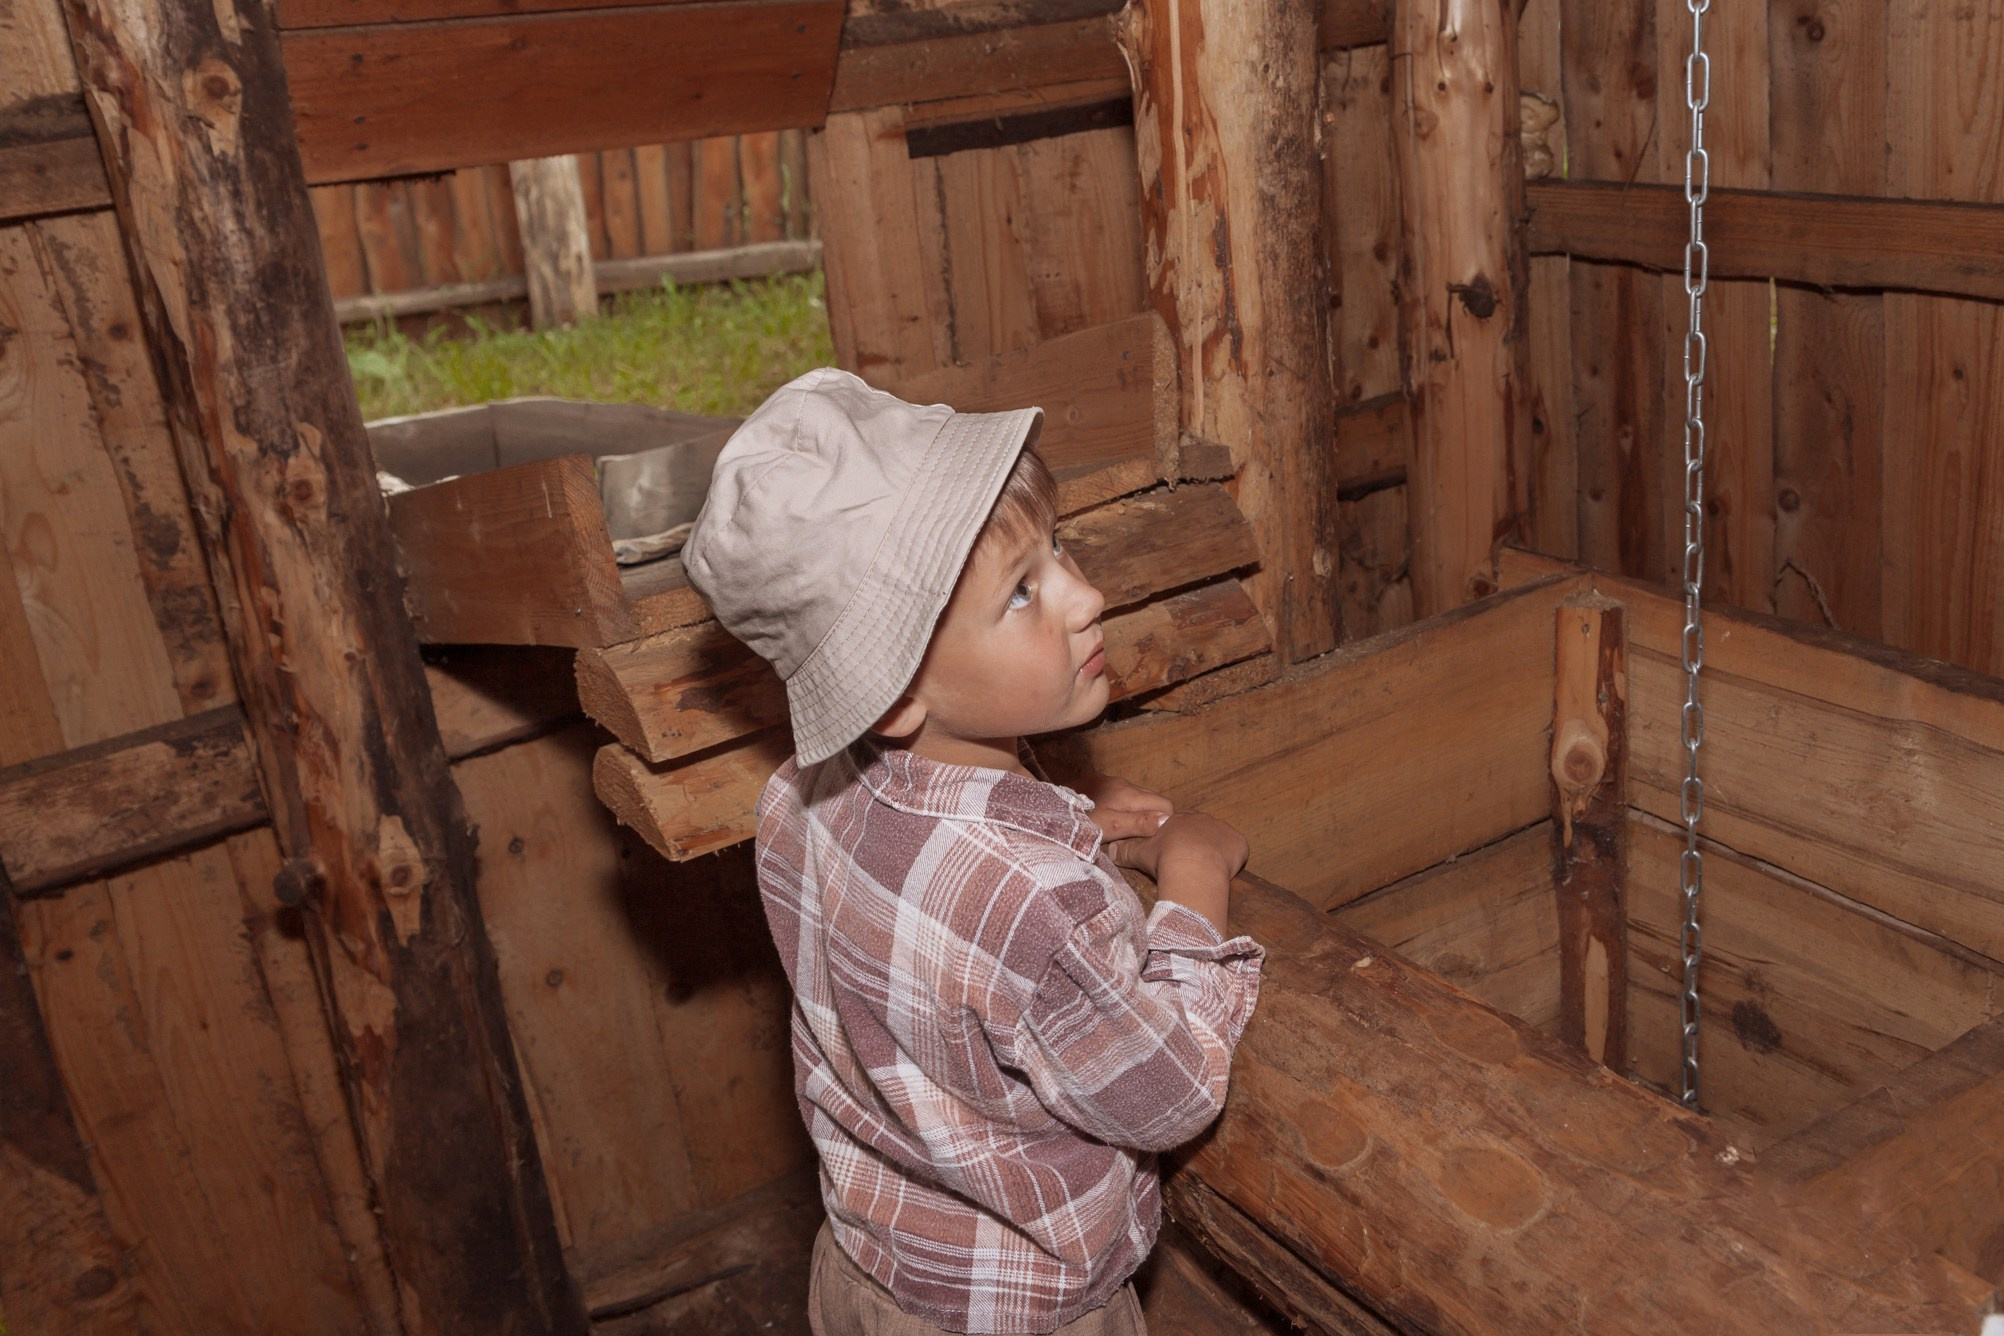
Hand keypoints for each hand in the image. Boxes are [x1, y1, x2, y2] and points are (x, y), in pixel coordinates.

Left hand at [1079, 771, 1174, 843]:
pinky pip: (1118, 795)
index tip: (1156, 840)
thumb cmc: (1078, 821)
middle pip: (1151, 801)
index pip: (1165, 804)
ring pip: (1134, 798)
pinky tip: (1107, 820)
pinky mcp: (1094, 782)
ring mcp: (1108, 781)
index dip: (1166, 823)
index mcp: (1130, 794)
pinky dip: (1120, 808)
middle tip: (1140, 841)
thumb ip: (1138, 823)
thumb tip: (1167, 821)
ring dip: (1134, 814)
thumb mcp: (1109, 827)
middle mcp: (1123, 783)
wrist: (1043, 806)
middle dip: (1151, 819)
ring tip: (1124, 833)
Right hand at [1104, 811, 1247, 936]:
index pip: (1178, 827)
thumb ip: (1124, 850)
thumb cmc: (1163, 858)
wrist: (1192, 866)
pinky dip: (1232, 860)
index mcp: (1178, 819)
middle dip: (1195, 844)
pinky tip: (1223, 872)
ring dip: (1214, 852)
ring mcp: (1222, 829)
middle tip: (1189, 865)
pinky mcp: (1239, 843)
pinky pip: (1237, 850)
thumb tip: (1109, 850)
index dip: (1176, 841)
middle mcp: (1201, 819)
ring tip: (1205, 871)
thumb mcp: (1138, 854)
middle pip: (1200, 831)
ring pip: (1219, 840)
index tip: (1174, 855)